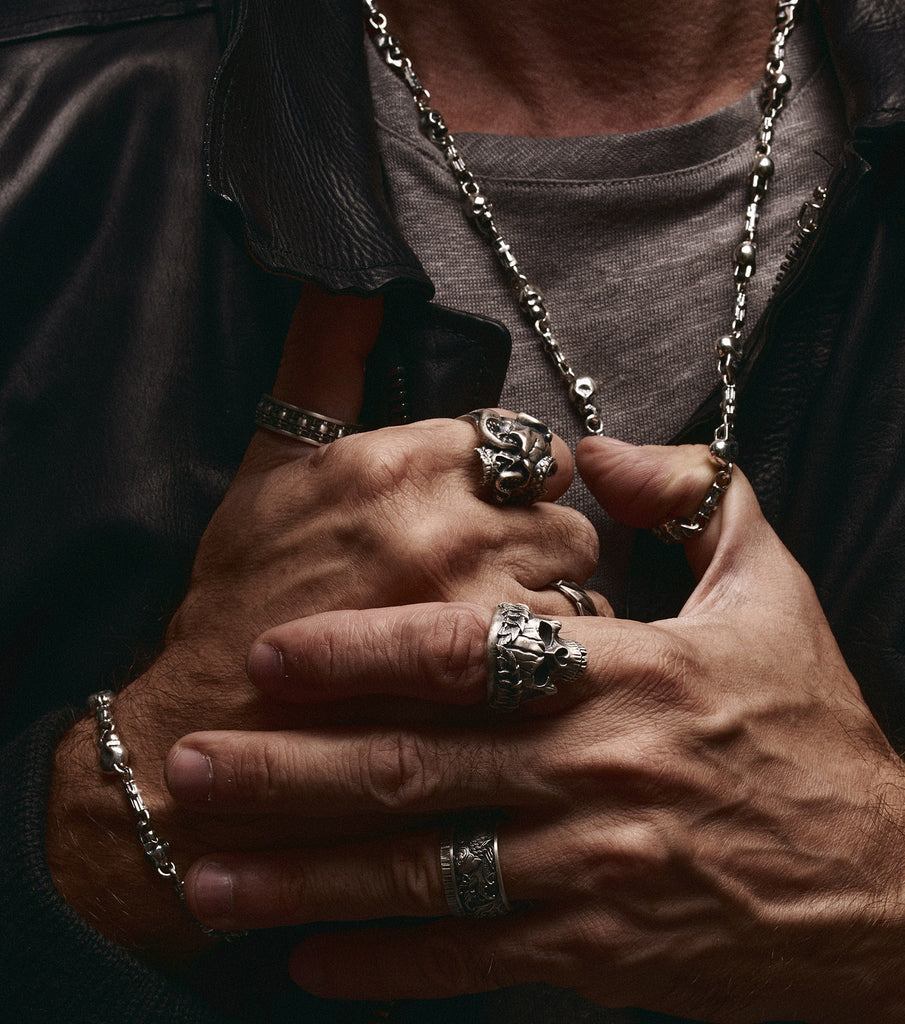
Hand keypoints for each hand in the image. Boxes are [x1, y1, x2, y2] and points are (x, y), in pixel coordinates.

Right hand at [46, 287, 603, 960]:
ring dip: (559, 605)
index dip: (510, 487)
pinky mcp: (498, 691)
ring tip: (502, 642)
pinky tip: (514, 689)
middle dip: (541, 544)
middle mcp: (446, 525)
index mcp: (394, 461)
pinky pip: (580, 651)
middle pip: (565, 510)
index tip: (484, 522)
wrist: (201, 748)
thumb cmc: (237, 609)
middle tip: (493, 586)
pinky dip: (561, 669)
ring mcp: (476, 610)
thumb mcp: (265, 471)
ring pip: (583, 580)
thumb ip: (320, 363)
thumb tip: (353, 275)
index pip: (521, 442)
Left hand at [167, 446, 904, 1023]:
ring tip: (210, 882)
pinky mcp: (604, 953)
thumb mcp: (772, 583)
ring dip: (310, 880)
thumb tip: (587, 447)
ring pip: (429, 875)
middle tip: (190, 765)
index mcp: (637, 668)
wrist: (883, 886)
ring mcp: (601, 870)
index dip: (364, 651)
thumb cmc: (815, 724)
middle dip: (293, 770)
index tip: (269, 651)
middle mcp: (606, 769)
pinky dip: (389, 969)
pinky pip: (476, 962)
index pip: (475, 653)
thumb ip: (684, 494)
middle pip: (421, 768)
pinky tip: (307, 968)